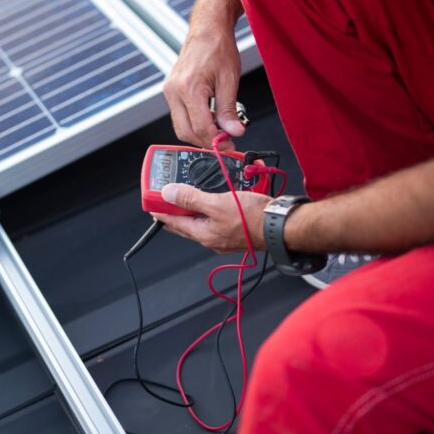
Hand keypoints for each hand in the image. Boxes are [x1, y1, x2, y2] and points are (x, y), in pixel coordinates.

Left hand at [152, 183, 270, 252]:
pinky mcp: (237, 231)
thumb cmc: (254, 218)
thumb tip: (168, 194)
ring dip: (195, 208)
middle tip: (166, 199)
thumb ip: (191, 198)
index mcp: (204, 234)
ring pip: (202, 220)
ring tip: (189, 195)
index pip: (173, 223)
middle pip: (186, 223)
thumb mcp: (217, 203)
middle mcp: (212, 238)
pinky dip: (212, 208)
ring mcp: (225, 236)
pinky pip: (217, 219)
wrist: (281, 225)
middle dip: (176, 210)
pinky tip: (216, 198)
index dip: (160, 212)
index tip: (151, 204)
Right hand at [163, 28, 245, 150]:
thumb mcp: (229, 80)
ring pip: (181, 127)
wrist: (207, 30)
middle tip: (226, 142)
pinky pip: (180, 116)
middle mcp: (174, 91)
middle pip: (186, 132)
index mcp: (188, 88)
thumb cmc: (218, 48)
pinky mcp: (171, 91)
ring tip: (220, 129)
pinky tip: (210, 118)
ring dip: (200, 133)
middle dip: (206, 141)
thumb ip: (229, 110)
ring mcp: (170, 91)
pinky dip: (194, 123)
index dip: (216, 141)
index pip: (200, 127)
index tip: (230, 145)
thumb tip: (234, 131)